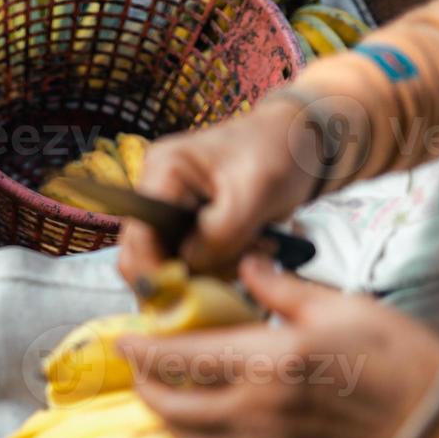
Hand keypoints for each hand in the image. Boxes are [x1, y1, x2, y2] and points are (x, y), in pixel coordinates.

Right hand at [118, 96, 322, 286]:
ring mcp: (171, 210)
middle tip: (234, 266)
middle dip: (188, 271)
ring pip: (171, 264)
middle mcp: (157, 191)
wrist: (299, 145)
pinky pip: (192, 261)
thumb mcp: (254, 194)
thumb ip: (219, 234)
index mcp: (163, 171)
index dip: (154, 270)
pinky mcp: (189, 226)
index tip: (186, 292)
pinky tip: (250, 248)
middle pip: (146, 255)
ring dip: (213, 268)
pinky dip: (220, 264)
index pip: (139, 235)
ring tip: (255, 248)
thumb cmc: (278, 155)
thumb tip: (188, 267)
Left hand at [118, 256, 438, 437]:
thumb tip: (244, 265)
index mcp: (268, 363)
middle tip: (138, 366)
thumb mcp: (341, 306)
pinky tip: (199, 421)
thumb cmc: (401, 359)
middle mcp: (256, 411)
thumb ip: (280, 289)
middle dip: (144, 388)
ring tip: (160, 393)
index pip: (182, 360)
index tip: (124, 339)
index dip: (145, 350)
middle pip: (172, 409)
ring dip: (165, 418)